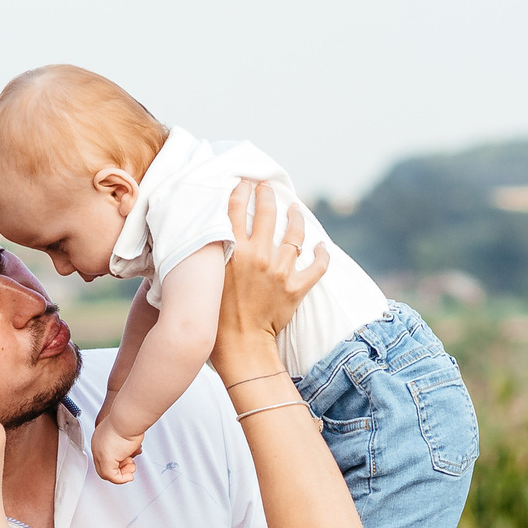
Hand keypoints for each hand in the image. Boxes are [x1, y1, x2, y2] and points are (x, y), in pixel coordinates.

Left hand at [92, 417, 142, 484]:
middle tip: (131, 466)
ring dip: (122, 474)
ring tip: (132, 467)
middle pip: (105, 466)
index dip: (119, 461)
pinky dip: (122, 479)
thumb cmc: (128, 421)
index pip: (105, 456)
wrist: (127, 418)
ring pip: (107, 473)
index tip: (129, 460)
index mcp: (100, 438)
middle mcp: (98, 446)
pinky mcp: (106, 460)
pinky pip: (112, 477)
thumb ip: (124, 445)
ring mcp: (100, 453)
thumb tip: (130, 453)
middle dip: (121, 469)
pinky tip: (129, 476)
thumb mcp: (125, 434)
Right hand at [213, 180, 327, 375]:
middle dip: (267, 194)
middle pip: (267, 213)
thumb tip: (207, 237)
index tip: (244, 182)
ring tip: (295, 208)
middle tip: (267, 186)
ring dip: (296, 217)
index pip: (236, 209)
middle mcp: (258, 255)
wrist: (240, 346)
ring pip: (294, 234)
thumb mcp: (206, 279)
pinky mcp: (296, 288)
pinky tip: (321, 245)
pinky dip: (321, 255)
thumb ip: (209, 255)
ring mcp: (280, 271)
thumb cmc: (215, 318)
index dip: (241, 191)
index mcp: (233, 251)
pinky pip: (317, 266)